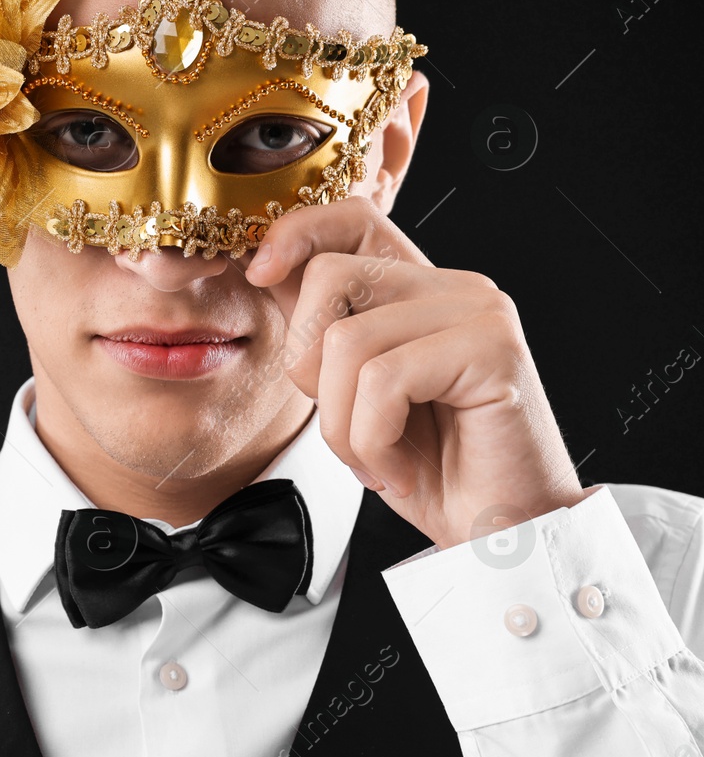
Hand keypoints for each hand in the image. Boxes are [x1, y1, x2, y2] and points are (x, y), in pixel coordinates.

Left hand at [241, 194, 596, 548]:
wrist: (501, 538)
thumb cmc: (430, 470)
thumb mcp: (352, 394)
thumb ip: (322, 333)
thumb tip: (261, 272)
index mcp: (419, 289)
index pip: (352, 218)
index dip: (295, 232)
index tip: (257, 275)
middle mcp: (454, 287)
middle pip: (329, 276)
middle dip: (308, 368)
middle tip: (348, 431)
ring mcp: (479, 313)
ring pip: (347, 339)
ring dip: (343, 424)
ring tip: (378, 461)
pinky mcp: (494, 350)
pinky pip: (384, 379)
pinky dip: (372, 439)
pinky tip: (400, 471)